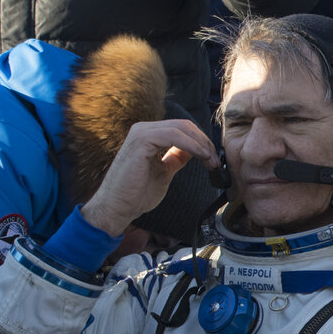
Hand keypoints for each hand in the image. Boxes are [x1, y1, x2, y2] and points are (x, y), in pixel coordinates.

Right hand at [81, 118, 220, 235]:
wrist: (117, 208)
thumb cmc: (136, 194)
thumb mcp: (164, 172)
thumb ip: (177, 158)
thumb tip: (195, 151)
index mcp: (149, 136)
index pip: (182, 129)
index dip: (201, 141)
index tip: (213, 159)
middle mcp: (143, 130)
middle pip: (184, 126)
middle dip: (204, 142)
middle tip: (216, 161)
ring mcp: (141, 133)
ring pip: (181, 128)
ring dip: (201, 144)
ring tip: (211, 161)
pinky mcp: (140, 140)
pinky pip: (173, 136)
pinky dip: (192, 145)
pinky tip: (201, 156)